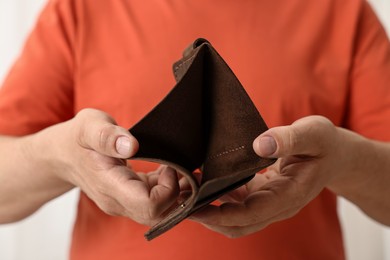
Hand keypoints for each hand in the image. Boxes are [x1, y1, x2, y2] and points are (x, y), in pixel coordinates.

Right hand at [42, 109, 179, 225]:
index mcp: (110, 186)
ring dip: (175, 193)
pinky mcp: (128, 198)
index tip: (169, 165)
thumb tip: (131, 146)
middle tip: (180, 167)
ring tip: (180, 168)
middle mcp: (117, 202)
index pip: (149, 205)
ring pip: (159, 211)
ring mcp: (122, 203)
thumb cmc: (76, 138)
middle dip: (176, 193)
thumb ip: (108, 136)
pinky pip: (154, 202)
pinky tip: (170, 170)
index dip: (168, 188)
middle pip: (158, 213)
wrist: (61, 155)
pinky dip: (168, 190)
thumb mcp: (88, 126)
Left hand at [190, 116, 345, 237]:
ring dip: (210, 207)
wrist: (334, 154)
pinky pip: (237, 201)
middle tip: (181, 203)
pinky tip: (202, 180)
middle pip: (238, 223)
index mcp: (289, 195)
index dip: (222, 214)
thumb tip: (260, 144)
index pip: (251, 214)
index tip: (195, 208)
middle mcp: (277, 204)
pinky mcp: (262, 193)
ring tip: (185, 191)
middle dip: (209, 218)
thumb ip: (290, 139)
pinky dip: (218, 195)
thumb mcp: (313, 134)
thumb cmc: (325, 144)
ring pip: (235, 215)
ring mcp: (269, 201)